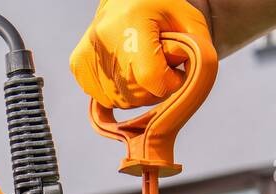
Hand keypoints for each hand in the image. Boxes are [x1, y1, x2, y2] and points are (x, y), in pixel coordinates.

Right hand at [71, 0, 212, 108]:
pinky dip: (121, 91)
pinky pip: (106, 98)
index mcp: (131, 21)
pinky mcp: (78, 65)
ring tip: (140, 63)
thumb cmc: (161, 9)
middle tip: (158, 62)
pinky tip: (125, 70)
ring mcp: (87, 54)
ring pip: (122, 101)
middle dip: (156, 87)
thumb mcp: (188, 21)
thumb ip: (197, 52)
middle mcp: (103, 38)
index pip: (152, 79)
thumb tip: (184, 85)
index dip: (170, 81)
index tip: (174, 69)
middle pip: (137, 94)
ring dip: (138, 91)